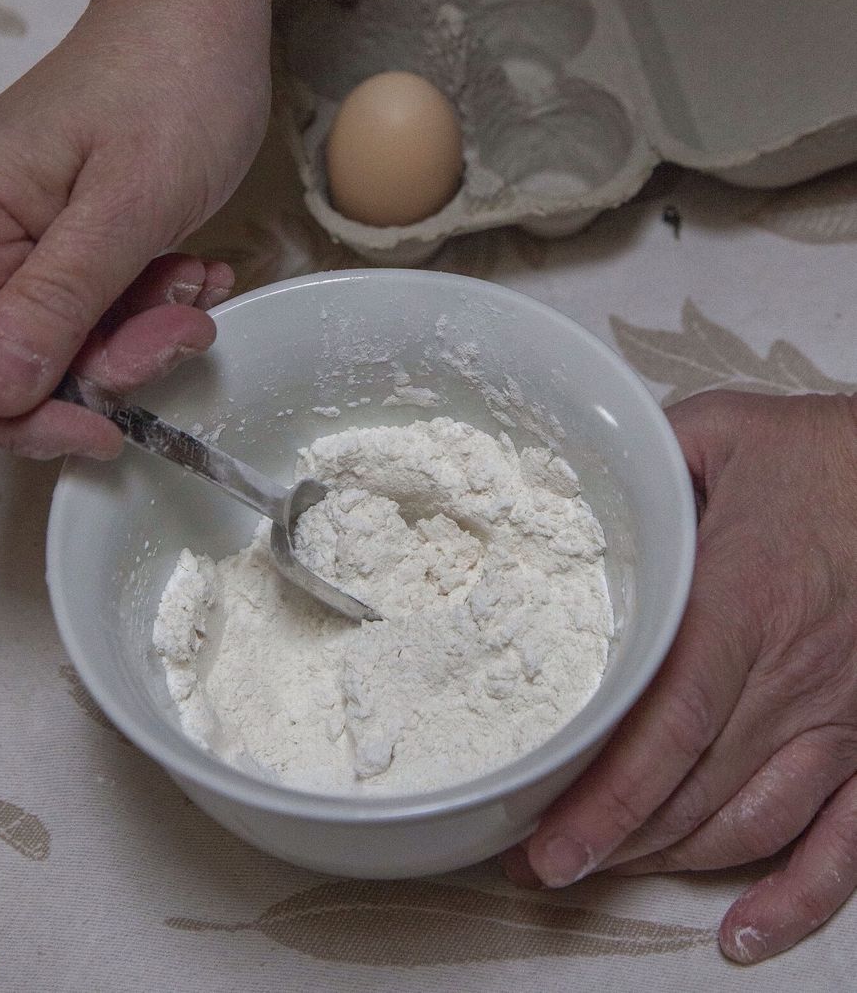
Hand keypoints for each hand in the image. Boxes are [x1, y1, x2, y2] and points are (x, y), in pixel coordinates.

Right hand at [0, 0, 268, 457]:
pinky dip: (149, 308)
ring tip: (196, 283)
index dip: (10, 417)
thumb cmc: (168, 83)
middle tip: (179, 328)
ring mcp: (21, 241)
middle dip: (104, 367)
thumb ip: (59, 300)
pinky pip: (97, 311)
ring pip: (66, 345)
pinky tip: (196, 270)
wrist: (203, 15)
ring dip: (140, 334)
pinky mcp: (67, 241)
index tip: (100, 427)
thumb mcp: (126, 203)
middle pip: (10, 364)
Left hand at [503, 391, 856, 963]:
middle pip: (694, 791)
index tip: (547, 847)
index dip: (605, 798)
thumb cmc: (831, 455)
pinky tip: (743, 935)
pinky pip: (843, 847)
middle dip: (611, 842)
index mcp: (745, 604)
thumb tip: (570, 480)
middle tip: (539, 862)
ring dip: (672, 863)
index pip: (665, 724)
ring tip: (605, 875)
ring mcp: (843, 722)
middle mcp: (794, 679)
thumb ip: (643, 462)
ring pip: (749, 826)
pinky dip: (795, 902)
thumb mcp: (723, 431)